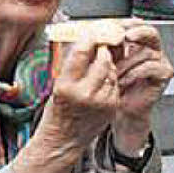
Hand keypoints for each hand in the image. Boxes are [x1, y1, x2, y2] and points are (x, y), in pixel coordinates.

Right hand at [38, 37, 119, 151]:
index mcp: (66, 86)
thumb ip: (71, 65)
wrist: (64, 139)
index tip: (91, 33)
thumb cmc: (57, 112)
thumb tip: (83, 42)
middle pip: (103, 60)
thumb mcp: (57, 85)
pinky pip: (116, 84)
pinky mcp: (112, 106)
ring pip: (112, 71)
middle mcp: (85, 93)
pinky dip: (111, 78)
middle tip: (101, 45)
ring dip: (108, 64)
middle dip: (103, 50)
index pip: (82, 52)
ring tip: (99, 64)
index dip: (89, 39)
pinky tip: (102, 81)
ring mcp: (102, 101)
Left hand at [112, 20, 171, 148]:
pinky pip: (150, 67)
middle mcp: (150, 48)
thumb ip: (101, 46)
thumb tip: (87, 31)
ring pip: (145, 52)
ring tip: (113, 72)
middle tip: (125, 37)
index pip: (136, 25)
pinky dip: (133, 73)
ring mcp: (159, 60)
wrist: (121, 107)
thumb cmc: (111, 84)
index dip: (127, 23)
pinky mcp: (164, 73)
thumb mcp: (103, 61)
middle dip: (137, 32)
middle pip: (150, 32)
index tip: (114, 24)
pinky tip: (122, 80)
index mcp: (136, 42)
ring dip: (126, 62)